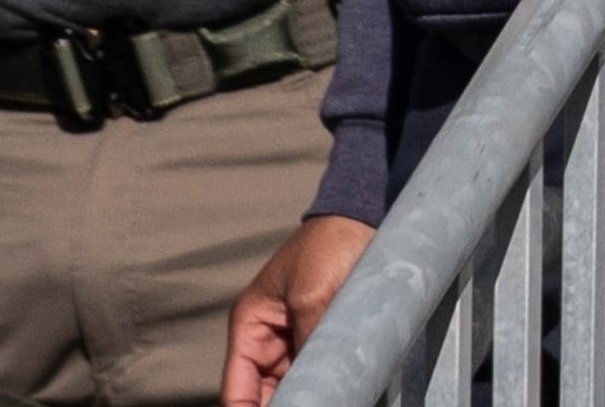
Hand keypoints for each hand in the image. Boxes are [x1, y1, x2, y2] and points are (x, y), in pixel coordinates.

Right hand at [226, 215, 375, 406]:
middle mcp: (270, 339)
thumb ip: (308, 349)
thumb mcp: (312, 299)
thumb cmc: (330, 245)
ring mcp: (299, 342)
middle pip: (264, 397)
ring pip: (296, 391)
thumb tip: (312, 393)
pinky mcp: (326, 342)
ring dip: (309, 398)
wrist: (368, 216)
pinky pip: (321, 378)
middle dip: (286, 406)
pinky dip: (326, 391)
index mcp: (250, 324)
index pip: (236, 390)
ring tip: (327, 400)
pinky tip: (339, 395)